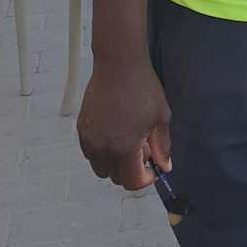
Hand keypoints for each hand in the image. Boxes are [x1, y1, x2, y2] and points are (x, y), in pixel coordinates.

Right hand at [77, 58, 171, 189]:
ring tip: (127, 140)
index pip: (132, 182)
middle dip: (131, 169)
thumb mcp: (160, 118)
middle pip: (116, 177)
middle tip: (142, 148)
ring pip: (101, 167)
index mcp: (125, 148)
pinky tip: (114, 132)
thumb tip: (164, 167)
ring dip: (114, 162)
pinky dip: (102, 151)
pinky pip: (90, 153)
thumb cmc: (142, 88)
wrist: (118, 65)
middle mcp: (104, 148)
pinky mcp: (82, 129)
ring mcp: (90, 139)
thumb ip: (162, 146)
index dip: (146, 179)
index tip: (152, 168)